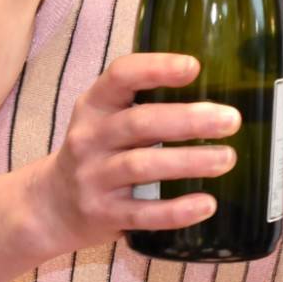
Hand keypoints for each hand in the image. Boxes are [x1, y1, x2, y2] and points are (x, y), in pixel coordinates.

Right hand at [24, 53, 240, 257]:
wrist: (50, 205)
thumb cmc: (98, 150)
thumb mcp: (107, 116)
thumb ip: (147, 101)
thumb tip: (223, 86)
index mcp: (95, 105)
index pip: (121, 76)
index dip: (156, 68)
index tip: (194, 66)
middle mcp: (89, 138)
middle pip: (140, 123)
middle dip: (188, 120)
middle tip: (232, 120)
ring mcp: (93, 178)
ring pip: (142, 166)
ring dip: (189, 162)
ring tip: (227, 158)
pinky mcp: (102, 215)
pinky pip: (142, 214)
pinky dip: (176, 211)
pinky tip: (206, 204)